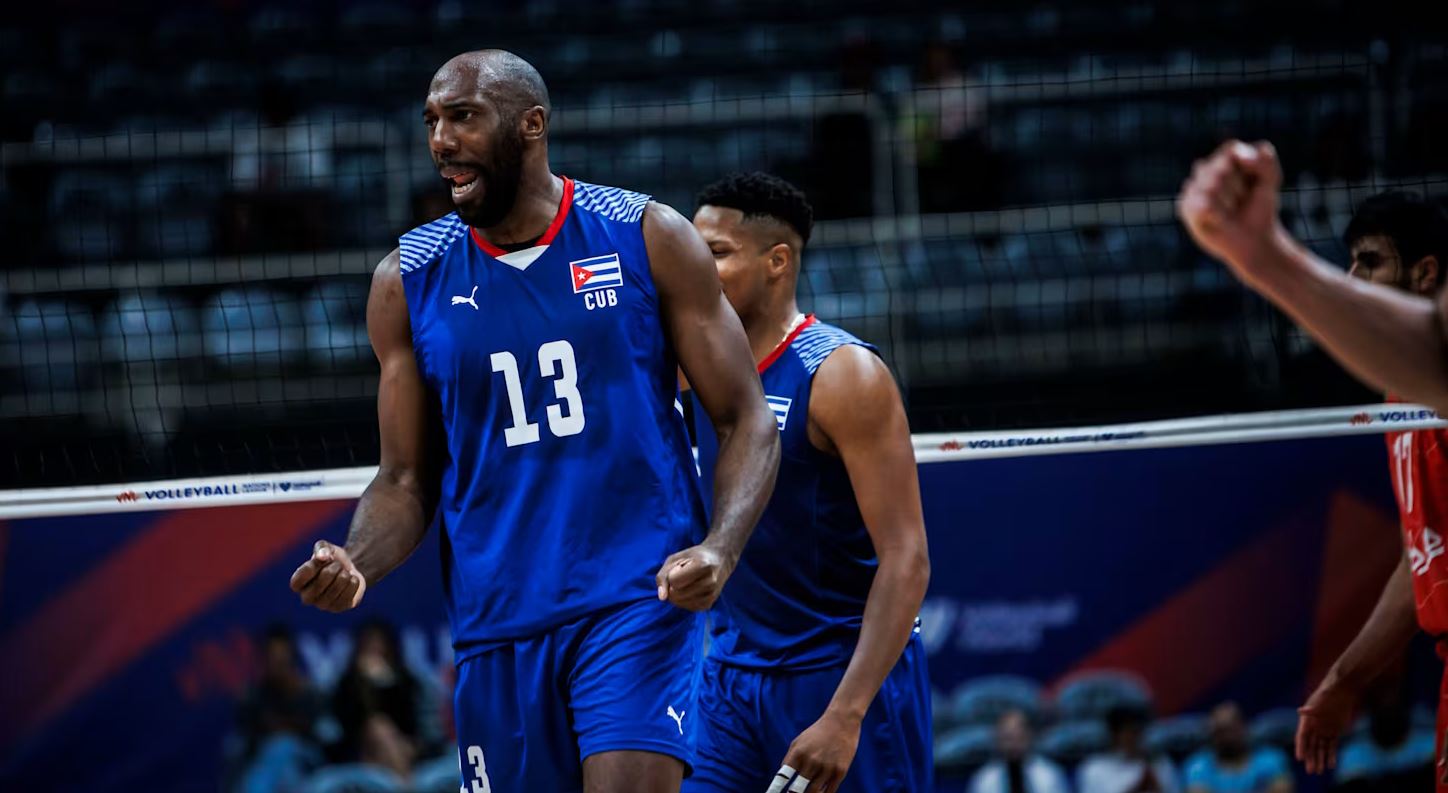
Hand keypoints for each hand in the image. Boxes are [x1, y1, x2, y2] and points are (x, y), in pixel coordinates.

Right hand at [290, 540, 365, 611]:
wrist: (351, 569)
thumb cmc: (332, 558)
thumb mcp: (325, 547)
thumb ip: (321, 548)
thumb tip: (322, 557)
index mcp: (297, 583)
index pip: (299, 579)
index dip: (313, 566)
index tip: (322, 559)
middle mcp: (307, 598)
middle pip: (322, 581)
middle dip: (333, 567)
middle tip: (336, 565)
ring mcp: (323, 605)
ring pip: (337, 585)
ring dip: (344, 573)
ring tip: (343, 572)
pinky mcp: (339, 607)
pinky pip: (349, 591)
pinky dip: (353, 581)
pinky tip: (350, 580)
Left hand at [655, 543, 733, 610]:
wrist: (720, 560)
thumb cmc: (695, 556)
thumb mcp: (675, 558)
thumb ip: (663, 576)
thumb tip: (662, 598)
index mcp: (703, 565)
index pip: (674, 581)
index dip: (672, 574)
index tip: (681, 567)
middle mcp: (710, 582)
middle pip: (675, 595)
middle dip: (672, 586)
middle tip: (684, 575)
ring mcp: (711, 595)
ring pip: (679, 603)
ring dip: (677, 593)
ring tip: (688, 582)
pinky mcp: (709, 605)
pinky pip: (686, 607)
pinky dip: (683, 600)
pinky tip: (691, 589)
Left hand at [767, 710, 861, 792]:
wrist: (841, 722)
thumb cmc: (817, 733)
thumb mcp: (799, 741)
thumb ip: (789, 759)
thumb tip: (783, 778)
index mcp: (799, 753)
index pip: (784, 776)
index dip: (775, 788)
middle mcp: (812, 760)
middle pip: (798, 788)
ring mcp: (827, 766)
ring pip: (814, 792)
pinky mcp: (840, 771)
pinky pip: (830, 791)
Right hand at [1177, 139, 1287, 283]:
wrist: (1253, 240)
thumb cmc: (1260, 208)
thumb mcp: (1270, 180)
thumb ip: (1264, 160)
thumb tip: (1238, 154)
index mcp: (1225, 158)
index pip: (1230, 149)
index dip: (1245, 166)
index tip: (1255, 183)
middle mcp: (1206, 170)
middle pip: (1219, 168)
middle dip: (1236, 188)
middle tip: (1241, 201)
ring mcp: (1193, 187)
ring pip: (1209, 186)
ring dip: (1226, 202)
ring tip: (1230, 211)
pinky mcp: (1186, 206)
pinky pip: (1199, 203)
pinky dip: (1215, 213)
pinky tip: (1220, 219)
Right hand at [1296, 679, 1360, 773]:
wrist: (1341, 691)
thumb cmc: (1328, 694)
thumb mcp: (1320, 700)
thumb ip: (1311, 708)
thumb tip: (1300, 711)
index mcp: (1307, 721)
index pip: (1302, 737)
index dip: (1301, 748)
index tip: (1300, 758)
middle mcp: (1314, 727)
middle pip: (1311, 746)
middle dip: (1311, 759)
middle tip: (1311, 771)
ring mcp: (1324, 730)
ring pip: (1321, 749)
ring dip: (1320, 760)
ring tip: (1319, 772)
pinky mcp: (1335, 732)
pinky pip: (1332, 746)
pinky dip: (1331, 756)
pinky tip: (1331, 765)